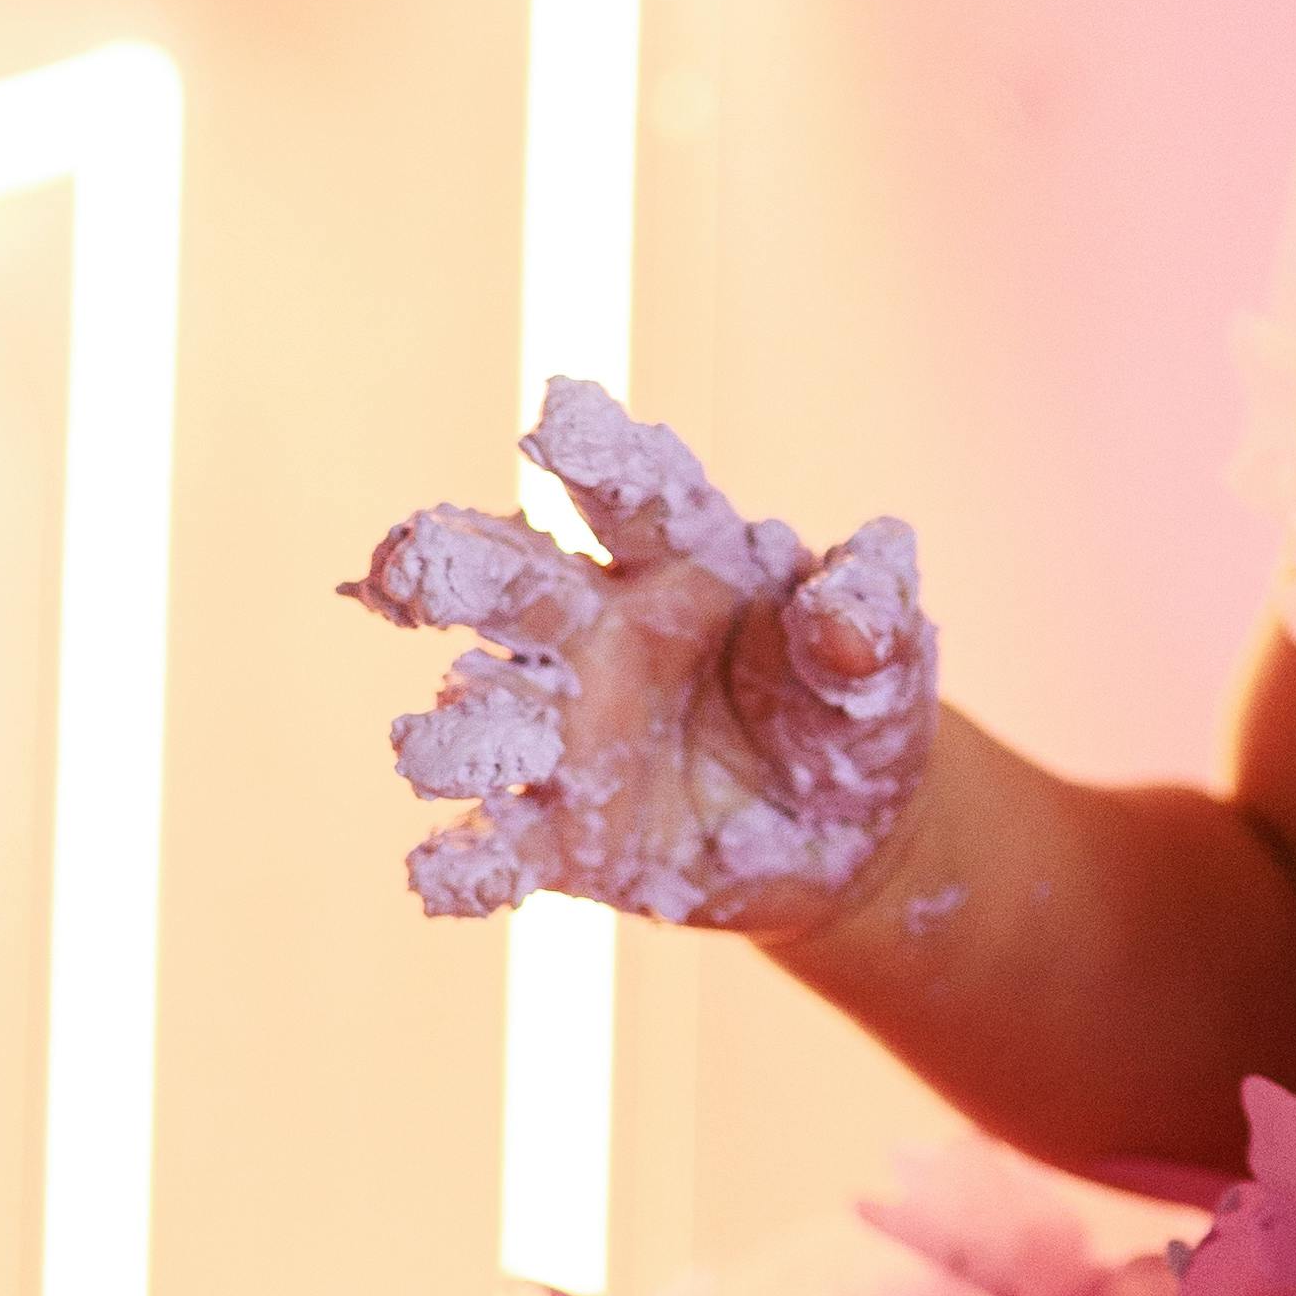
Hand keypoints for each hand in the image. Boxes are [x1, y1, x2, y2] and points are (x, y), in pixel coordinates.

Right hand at [348, 379, 938, 938]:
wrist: (845, 833)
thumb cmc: (848, 711)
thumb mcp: (883, 662)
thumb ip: (866, 619)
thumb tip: (843, 614)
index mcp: (676, 560)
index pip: (628, 493)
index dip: (595, 453)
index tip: (561, 417)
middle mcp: (595, 635)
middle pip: (509, 583)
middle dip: (455, 565)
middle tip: (412, 560)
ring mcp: (566, 735)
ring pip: (481, 716)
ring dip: (454, 730)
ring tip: (439, 747)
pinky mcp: (563, 837)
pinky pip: (497, 847)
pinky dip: (461, 864)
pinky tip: (441, 879)